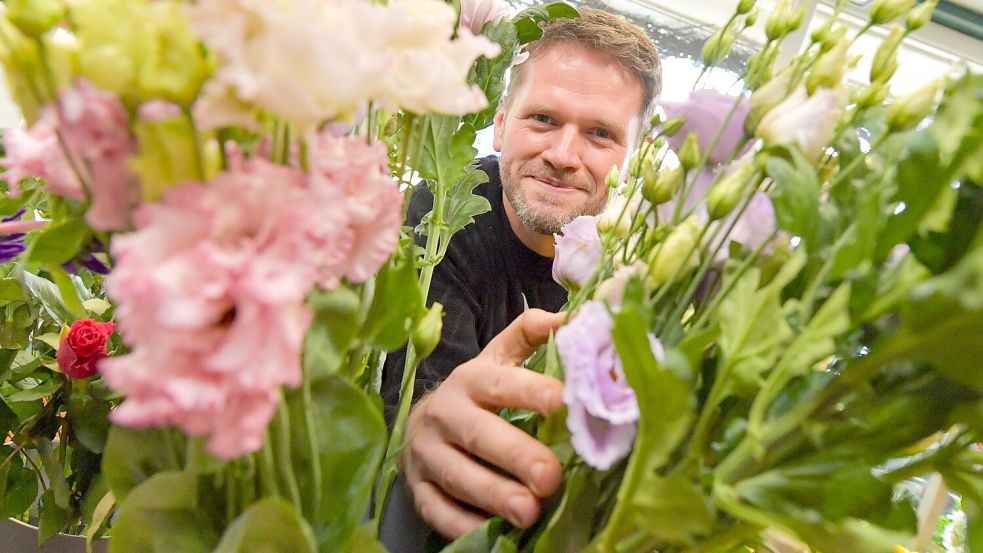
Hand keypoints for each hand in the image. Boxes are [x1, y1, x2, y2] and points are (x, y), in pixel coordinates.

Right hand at [401, 309, 565, 538]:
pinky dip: (463, 523)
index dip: (533, 391)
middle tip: (551, 476)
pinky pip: (437, 510)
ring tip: (529, 513)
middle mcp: (444, 413)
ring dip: (493, 495)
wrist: (422, 423)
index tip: (566, 403)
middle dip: (515, 455)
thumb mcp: (500, 357)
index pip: (502, 383)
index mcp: (471, 379)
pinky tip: (491, 532)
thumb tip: (577, 315)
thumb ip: (532, 334)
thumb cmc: (478, 392)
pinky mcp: (418, 489)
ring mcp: (427, 453)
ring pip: (458, 475)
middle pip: (479, 433)